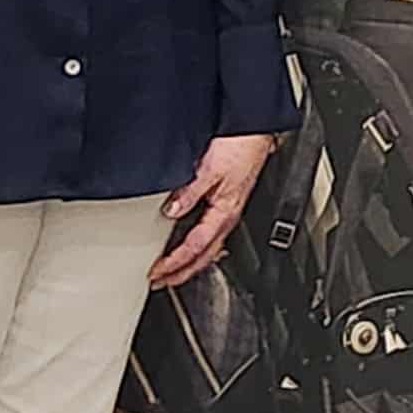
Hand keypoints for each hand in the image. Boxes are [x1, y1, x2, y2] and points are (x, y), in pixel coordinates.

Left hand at [152, 132, 275, 287]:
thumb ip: (190, 191)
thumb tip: (172, 211)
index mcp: (224, 212)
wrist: (256, 130)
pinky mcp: (228, 202)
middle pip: (203, 256)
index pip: (195, 247)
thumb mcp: (209, 169)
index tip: (156, 272)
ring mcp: (229, 211)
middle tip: (160, 282)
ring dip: (189, 263)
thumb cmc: (241, 146)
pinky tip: (193, 245)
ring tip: (172, 271)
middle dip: (181, 273)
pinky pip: (211, 235)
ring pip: (208, 249)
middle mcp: (228, 216)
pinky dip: (199, 247)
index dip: (174, 262)